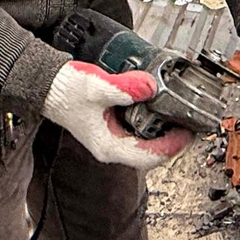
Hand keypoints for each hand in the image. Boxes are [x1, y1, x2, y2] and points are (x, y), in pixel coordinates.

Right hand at [41, 61, 193, 170]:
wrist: (47, 84)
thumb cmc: (66, 91)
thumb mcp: (98, 87)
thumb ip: (126, 88)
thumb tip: (151, 87)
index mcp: (109, 146)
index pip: (149, 156)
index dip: (172, 146)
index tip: (188, 133)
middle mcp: (112, 146)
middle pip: (151, 152)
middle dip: (173, 140)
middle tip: (191, 124)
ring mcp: (112, 136)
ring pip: (146, 141)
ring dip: (165, 130)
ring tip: (181, 116)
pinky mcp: (113, 125)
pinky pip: (139, 128)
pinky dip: (153, 120)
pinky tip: (160, 106)